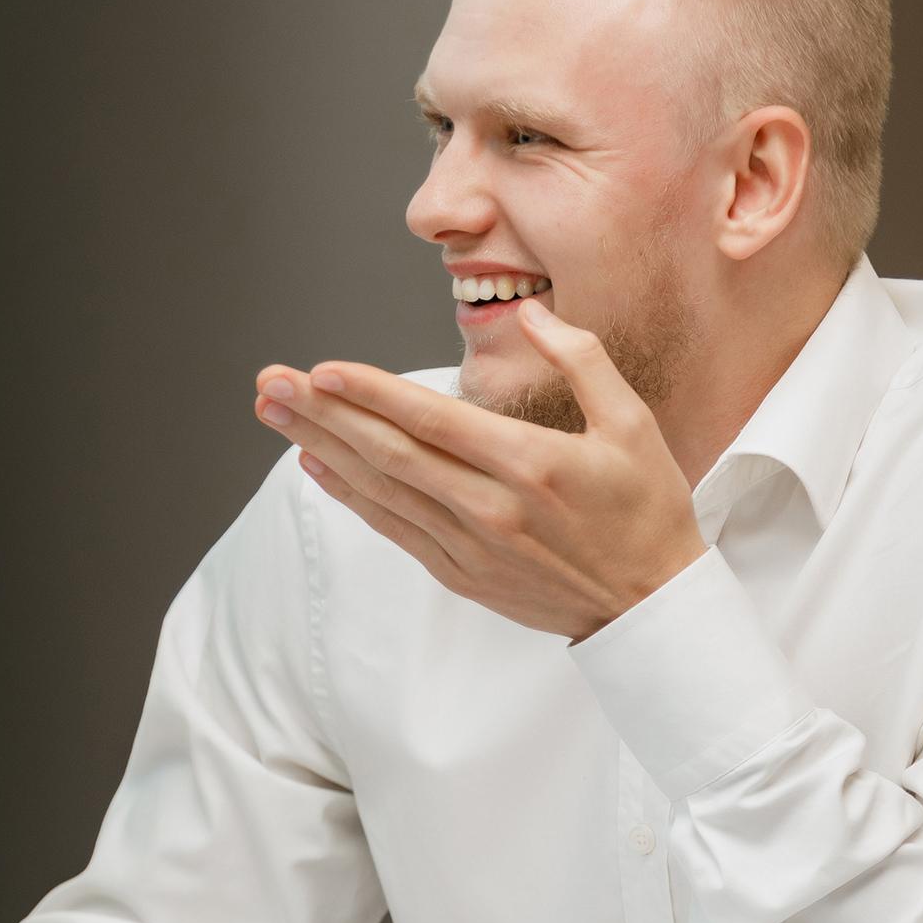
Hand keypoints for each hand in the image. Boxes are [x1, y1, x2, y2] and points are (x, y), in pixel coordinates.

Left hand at [253, 298, 707, 641]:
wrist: (651, 608)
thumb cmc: (647, 510)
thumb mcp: (632, 422)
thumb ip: (580, 357)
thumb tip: (530, 313)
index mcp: (530, 463)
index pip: (432, 419)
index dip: (370, 393)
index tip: (322, 370)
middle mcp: (491, 506)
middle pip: (389, 452)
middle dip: (322, 413)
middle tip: (271, 382)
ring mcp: (471, 545)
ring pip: (381, 489)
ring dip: (321, 448)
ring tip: (275, 415)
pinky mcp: (462, 573)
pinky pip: (393, 528)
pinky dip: (351, 496)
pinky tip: (318, 467)